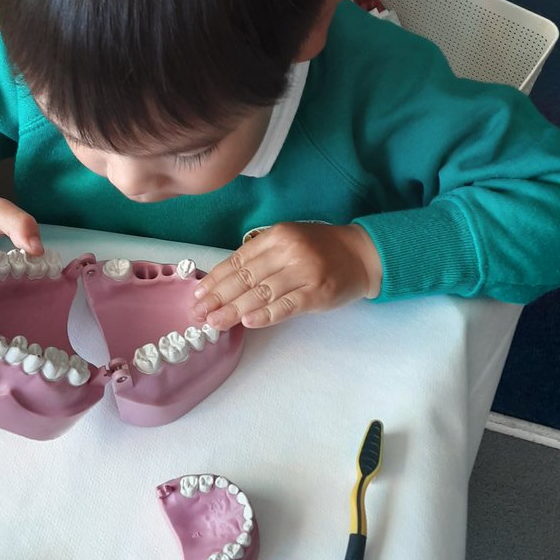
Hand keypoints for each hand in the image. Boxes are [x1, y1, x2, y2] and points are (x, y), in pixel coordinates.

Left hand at [192, 222, 381, 331]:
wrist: (361, 254)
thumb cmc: (320, 250)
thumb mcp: (289, 241)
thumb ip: (261, 257)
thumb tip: (224, 282)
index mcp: (277, 236)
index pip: (238, 260)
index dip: (215, 279)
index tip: (197, 295)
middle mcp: (289, 251)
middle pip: (246, 278)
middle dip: (218, 297)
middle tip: (199, 313)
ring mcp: (304, 272)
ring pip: (262, 293)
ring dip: (234, 310)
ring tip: (215, 323)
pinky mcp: (318, 292)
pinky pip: (286, 305)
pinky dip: (266, 315)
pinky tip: (248, 322)